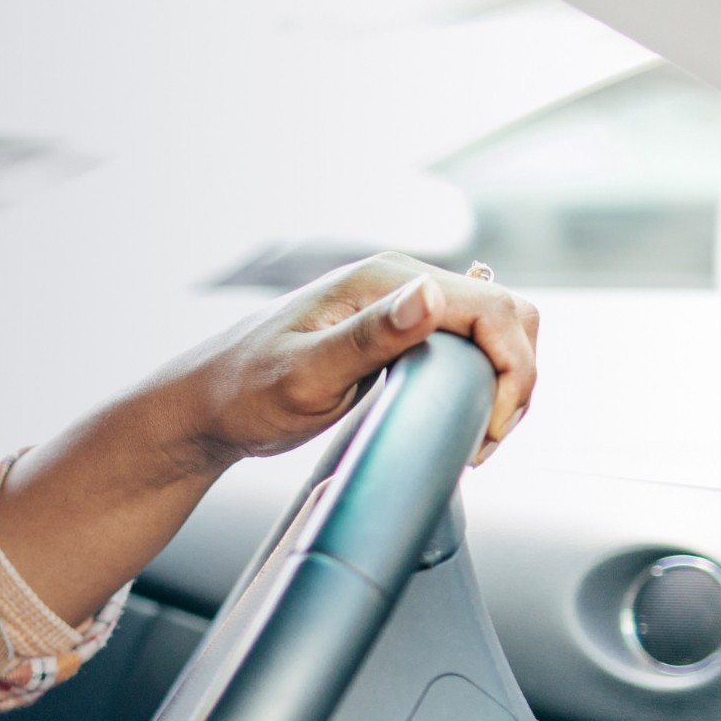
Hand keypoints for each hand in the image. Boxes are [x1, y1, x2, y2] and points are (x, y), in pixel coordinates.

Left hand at [0, 253, 541, 624]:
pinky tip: (468, 412)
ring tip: (475, 437)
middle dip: (515, 377)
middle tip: (485, 439)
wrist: (205, 407)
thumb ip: (368, 338)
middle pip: (506, 314)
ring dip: (503, 381)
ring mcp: (398, 309)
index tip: (490, 428)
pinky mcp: (394, 336)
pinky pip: (464, 345)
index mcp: (384, 281)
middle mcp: (397, 285)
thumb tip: (427, 297)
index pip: (492, 308)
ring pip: (493, 331)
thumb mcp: (305, 375)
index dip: (511, 370)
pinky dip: (482, 378)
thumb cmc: (242, 393)